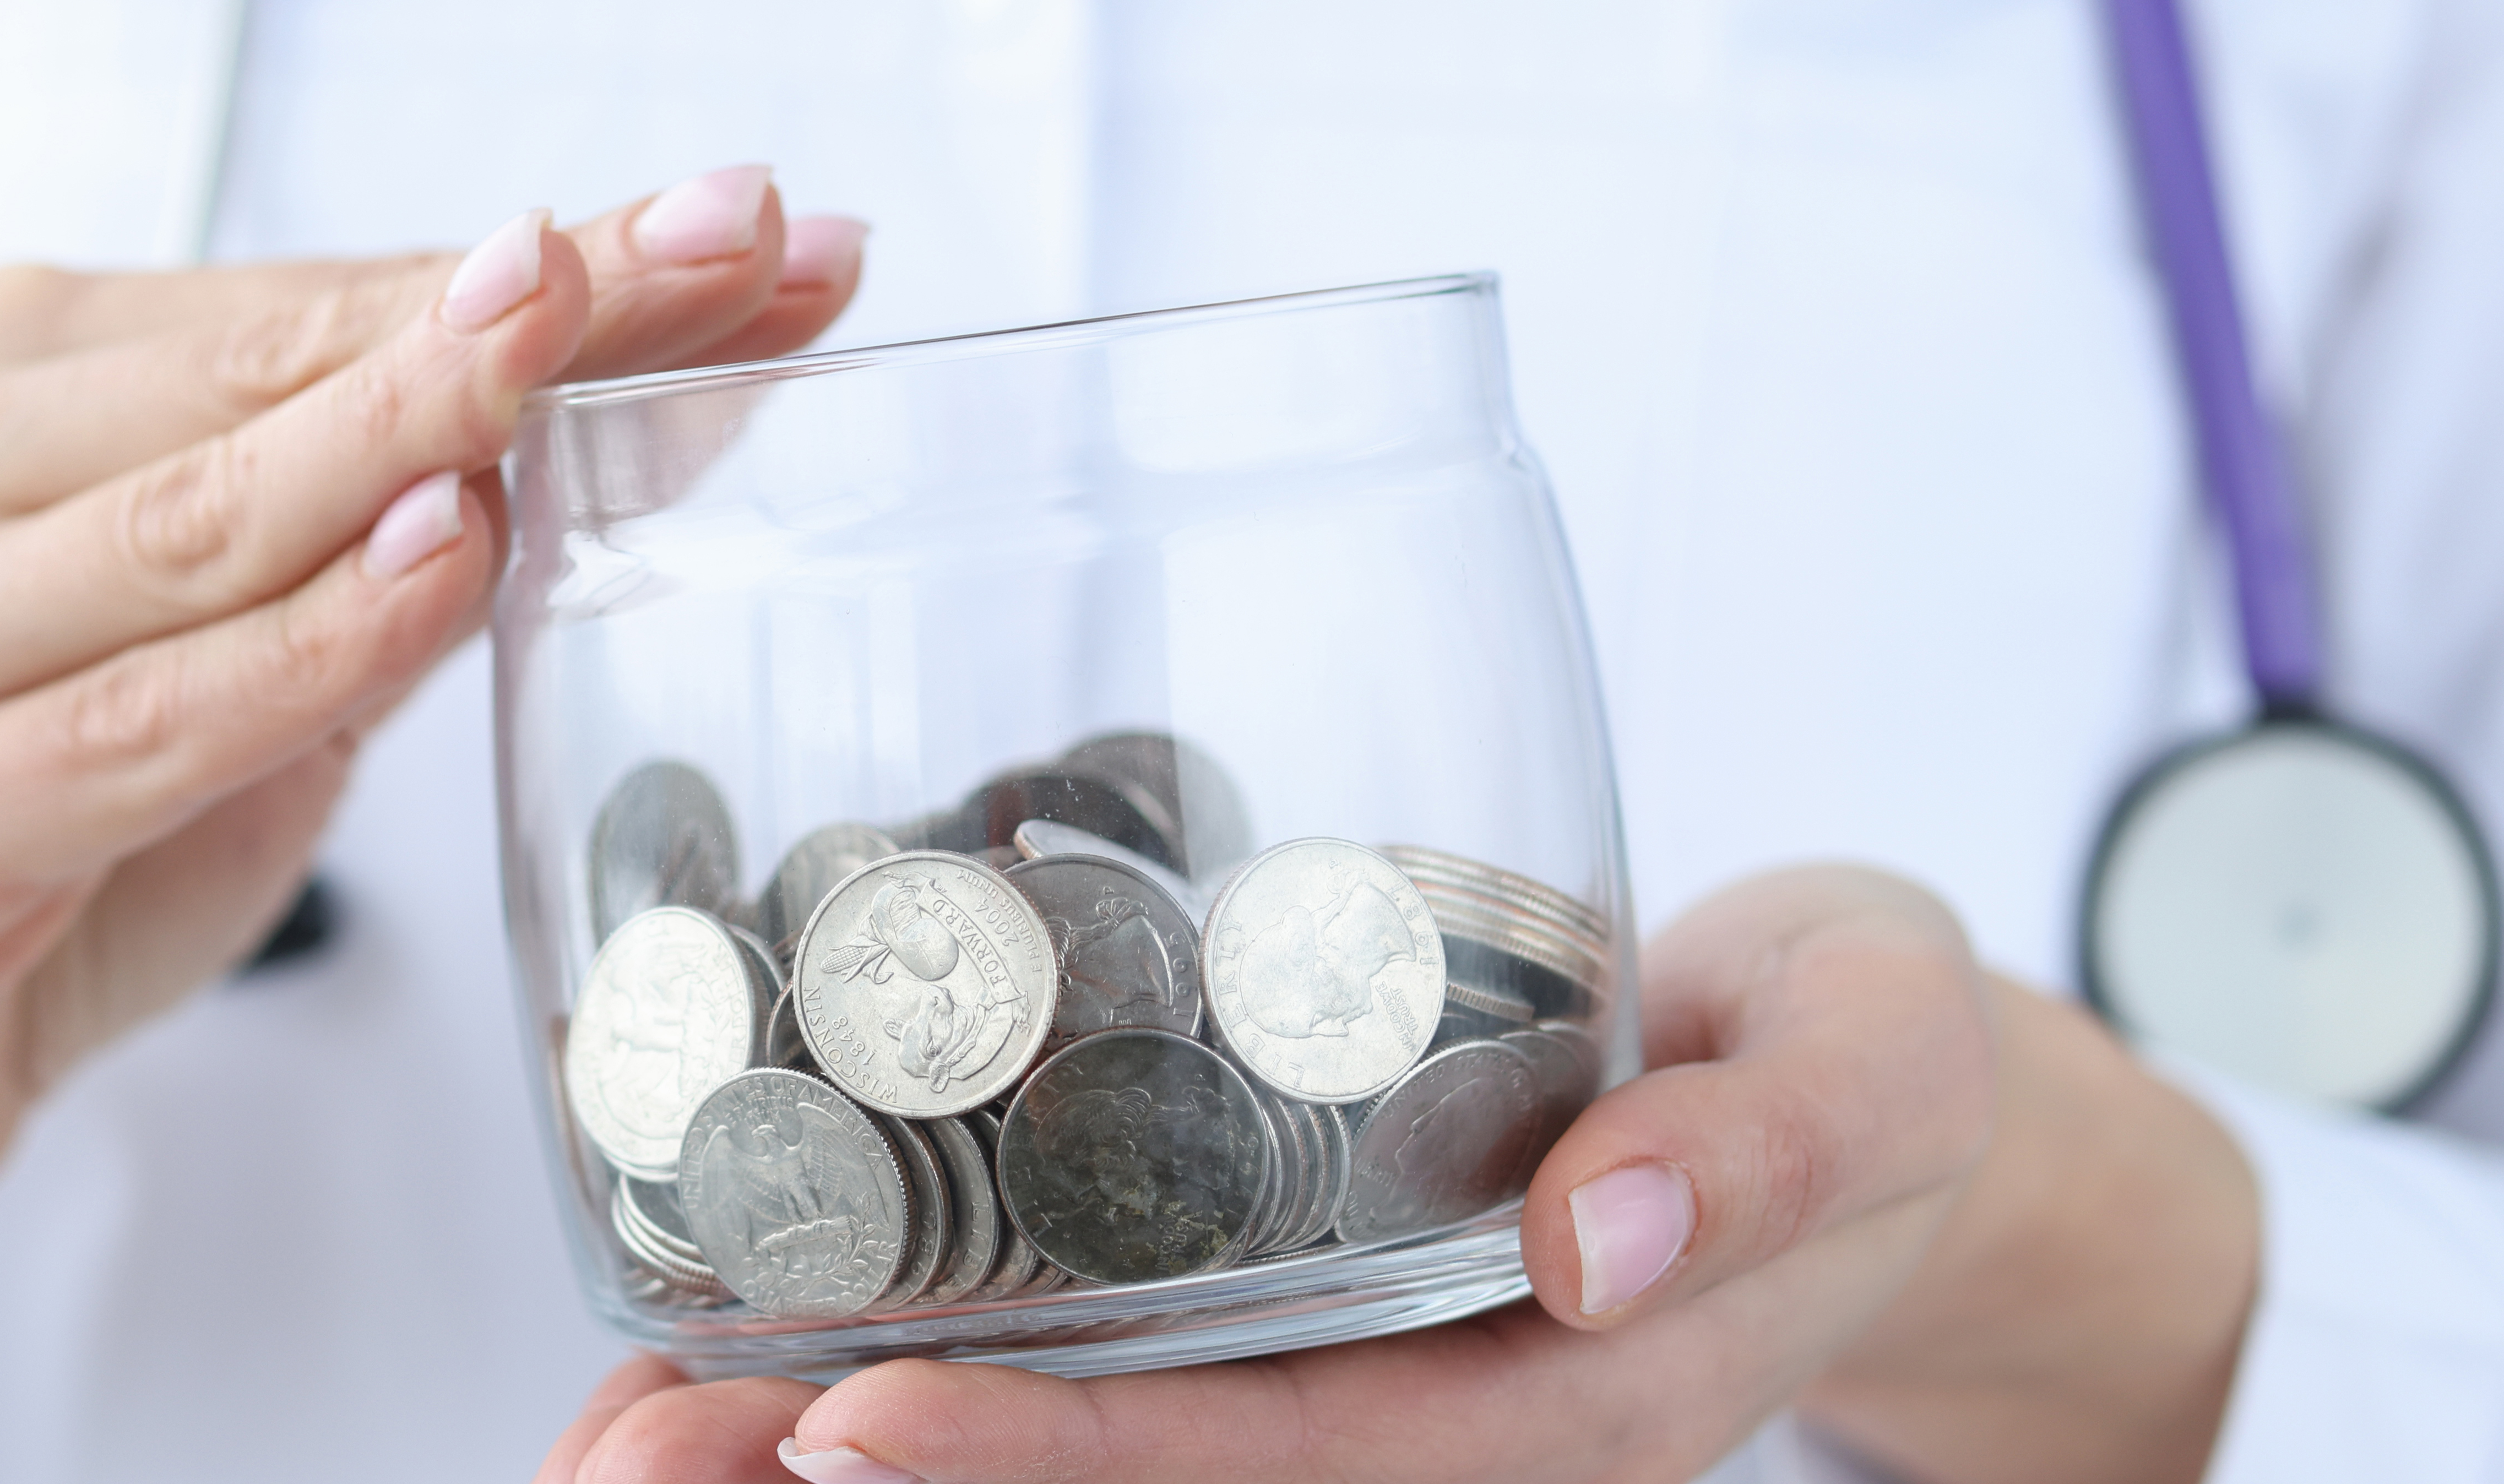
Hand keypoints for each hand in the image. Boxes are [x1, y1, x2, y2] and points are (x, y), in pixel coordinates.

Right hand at [0, 166, 866, 1483]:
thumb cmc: (13, 865)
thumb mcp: (227, 691)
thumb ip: (381, 560)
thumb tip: (637, 417)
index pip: (311, 303)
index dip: (543, 264)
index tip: (744, 229)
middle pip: (275, 370)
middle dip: (535, 307)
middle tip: (732, 241)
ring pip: (203, 515)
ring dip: (425, 423)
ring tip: (602, 342)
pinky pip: (137, 714)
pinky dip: (303, 645)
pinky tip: (439, 570)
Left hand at [541, 866, 2258, 1483]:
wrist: (1860, 1080)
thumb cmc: (1871, 1060)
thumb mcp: (1882, 1071)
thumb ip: (1775, 1144)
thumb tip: (1604, 1228)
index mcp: (1550, 1395)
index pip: (1274, 1457)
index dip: (1065, 1458)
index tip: (856, 1427)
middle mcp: (1417, 1402)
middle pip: (1132, 1475)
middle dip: (881, 1468)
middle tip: (641, 1442)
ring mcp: (1339, 1352)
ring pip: (1083, 1423)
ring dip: (842, 1419)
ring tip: (621, 1407)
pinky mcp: (1285, 1269)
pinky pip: (1096, 1324)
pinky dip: (920, 1313)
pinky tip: (751, 1283)